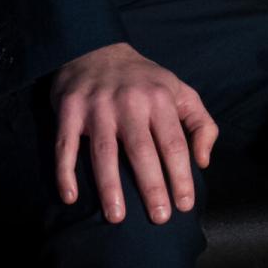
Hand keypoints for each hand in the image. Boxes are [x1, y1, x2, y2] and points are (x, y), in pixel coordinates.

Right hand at [51, 42, 217, 224]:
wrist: (95, 48)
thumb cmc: (144, 80)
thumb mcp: (180, 91)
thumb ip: (201, 123)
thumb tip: (202, 162)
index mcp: (159, 99)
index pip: (174, 143)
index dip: (181, 176)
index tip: (185, 205)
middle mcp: (129, 102)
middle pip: (142, 151)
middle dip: (152, 187)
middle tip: (159, 218)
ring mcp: (98, 107)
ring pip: (105, 152)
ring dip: (110, 187)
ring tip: (117, 218)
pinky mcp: (70, 111)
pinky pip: (65, 146)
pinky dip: (66, 172)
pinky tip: (71, 197)